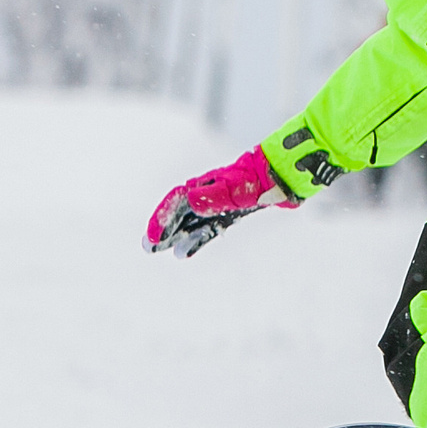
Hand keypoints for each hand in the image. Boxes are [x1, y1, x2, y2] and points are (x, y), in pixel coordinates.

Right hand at [146, 146, 296, 258]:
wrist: (279, 176)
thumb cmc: (257, 180)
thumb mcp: (236, 189)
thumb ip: (215, 195)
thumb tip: (190, 200)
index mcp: (203, 186)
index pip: (176, 202)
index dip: (162, 219)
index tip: (153, 237)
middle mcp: (205, 194)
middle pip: (178, 213)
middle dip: (162, 229)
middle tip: (147, 247)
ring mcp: (216, 204)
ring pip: (189, 222)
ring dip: (174, 235)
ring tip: (159, 250)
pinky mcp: (227, 213)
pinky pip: (205, 228)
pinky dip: (193, 239)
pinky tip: (185, 251)